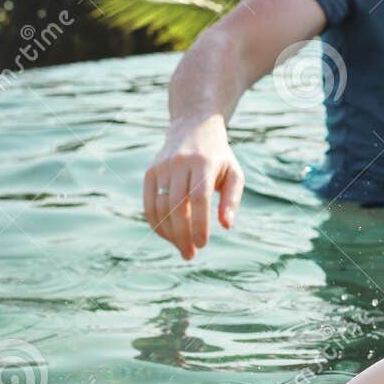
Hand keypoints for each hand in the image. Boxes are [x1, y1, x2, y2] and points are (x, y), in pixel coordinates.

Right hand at [144, 117, 242, 260]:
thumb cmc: (219, 157)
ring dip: (169, 232)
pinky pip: (149, 202)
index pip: (199, 198)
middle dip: (182, 234)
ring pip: (160, 206)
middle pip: (177, 205)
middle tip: (190, 255)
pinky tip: (167, 236)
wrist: (194, 128)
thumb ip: (232, 199)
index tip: (202, 245)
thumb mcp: (234, 173)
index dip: (198, 223)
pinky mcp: (150, 172)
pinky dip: (156, 223)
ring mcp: (162, 167)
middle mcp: (180, 163)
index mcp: (204, 163)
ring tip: (182, 248)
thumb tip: (226, 225)